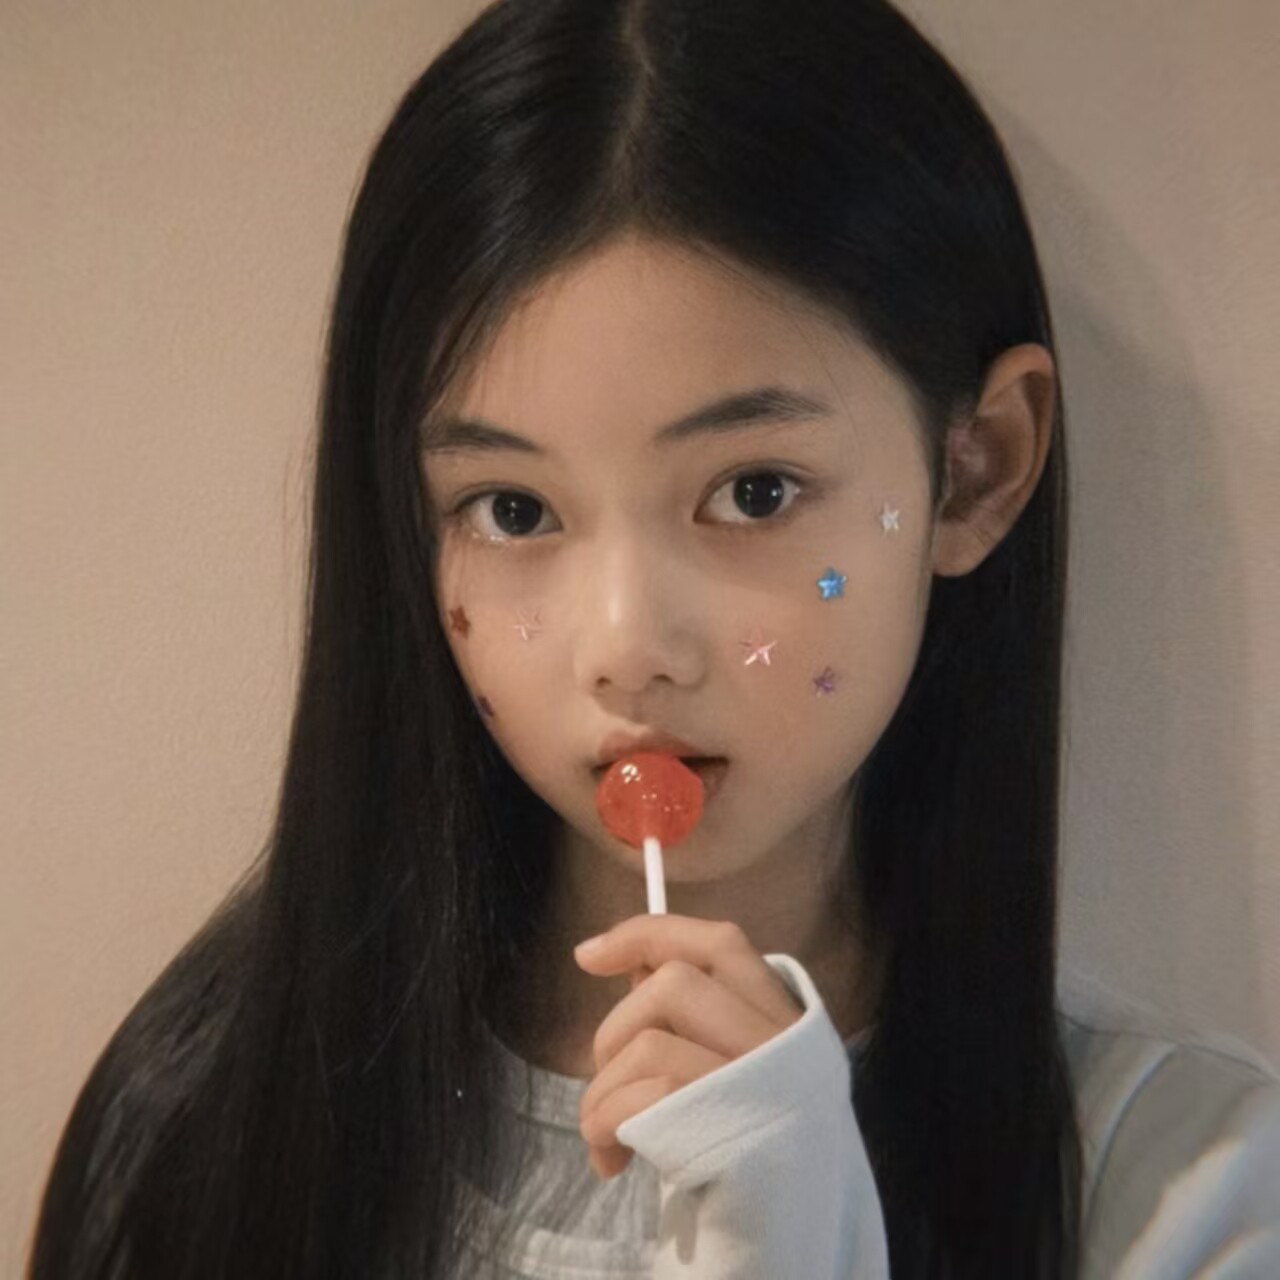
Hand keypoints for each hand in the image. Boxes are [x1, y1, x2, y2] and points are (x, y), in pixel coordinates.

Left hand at [574, 914, 805, 1178]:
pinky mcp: (737, 1136)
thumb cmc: (740, 1156)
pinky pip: (644, 1095)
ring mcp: (766, 1089)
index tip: (586, 954)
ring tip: (601, 1136)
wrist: (784, 1255)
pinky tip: (610, 1159)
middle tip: (604, 1080)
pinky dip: (606, 1123)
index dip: (649, 934)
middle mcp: (788, 1046)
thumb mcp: (724, 1075)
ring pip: (649, 1042)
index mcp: (790, 1021)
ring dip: (602, 1091)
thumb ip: (688, 1017)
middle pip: (674, 983)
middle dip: (615, 1028)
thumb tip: (625, 959)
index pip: (720, 943)